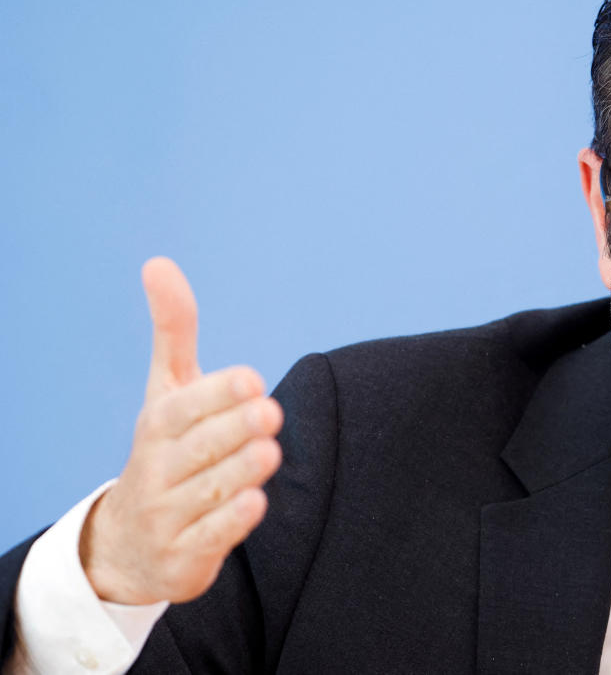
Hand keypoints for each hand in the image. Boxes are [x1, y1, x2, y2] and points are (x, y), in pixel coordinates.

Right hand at [79, 257, 283, 604]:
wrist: (131, 543)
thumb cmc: (166, 450)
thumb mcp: (167, 391)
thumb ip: (173, 331)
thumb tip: (158, 262)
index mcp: (157, 426)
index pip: (184, 407)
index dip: (217, 393)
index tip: (252, 379)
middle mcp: (156, 471)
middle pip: (199, 449)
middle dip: (235, 430)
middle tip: (270, 412)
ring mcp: (166, 517)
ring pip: (208, 492)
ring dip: (241, 471)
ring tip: (269, 452)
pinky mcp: (182, 558)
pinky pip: (210, 538)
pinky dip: (232, 520)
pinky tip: (255, 501)